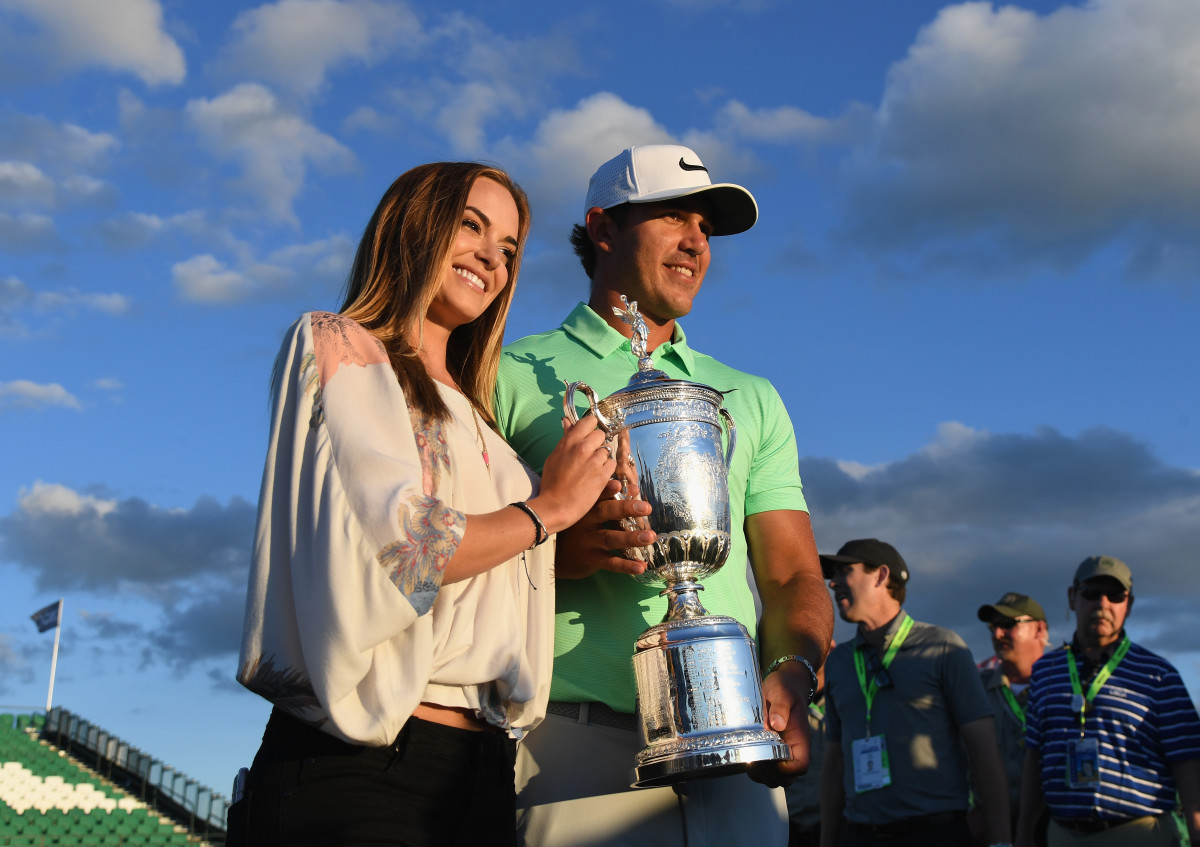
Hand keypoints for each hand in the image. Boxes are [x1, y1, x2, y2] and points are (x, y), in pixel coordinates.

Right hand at [531, 417, 616, 533]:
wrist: (556, 506)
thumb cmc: (551, 483)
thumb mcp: (553, 457)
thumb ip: (565, 438)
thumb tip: (567, 421)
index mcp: (569, 441)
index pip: (590, 421)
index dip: (591, 427)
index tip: (590, 434)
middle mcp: (583, 447)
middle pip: (600, 434)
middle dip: (597, 443)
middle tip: (590, 455)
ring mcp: (594, 461)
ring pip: (607, 450)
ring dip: (602, 458)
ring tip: (592, 469)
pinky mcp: (602, 475)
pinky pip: (612, 464)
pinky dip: (607, 470)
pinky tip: (597, 477)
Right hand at [554, 479, 655, 578]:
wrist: (555, 555)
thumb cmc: (577, 528)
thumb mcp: (588, 512)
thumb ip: (610, 500)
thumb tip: (635, 489)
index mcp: (587, 507)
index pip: (599, 494)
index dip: (609, 488)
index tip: (622, 484)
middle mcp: (586, 522)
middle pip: (605, 512)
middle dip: (626, 509)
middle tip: (646, 507)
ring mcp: (587, 541)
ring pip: (610, 538)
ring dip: (631, 538)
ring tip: (650, 536)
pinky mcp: (591, 559)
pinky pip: (610, 563)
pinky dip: (626, 566)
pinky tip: (641, 567)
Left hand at [748, 662, 812, 786]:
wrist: (784, 684)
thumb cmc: (785, 688)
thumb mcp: (782, 693)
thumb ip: (780, 707)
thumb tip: (777, 723)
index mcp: (800, 738)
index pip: (801, 766)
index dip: (785, 770)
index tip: (767, 759)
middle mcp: (794, 748)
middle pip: (788, 777)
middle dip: (770, 775)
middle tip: (753, 761)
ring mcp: (784, 751)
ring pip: (777, 777)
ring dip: (763, 775)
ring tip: (749, 762)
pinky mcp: (773, 750)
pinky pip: (768, 770)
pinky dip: (758, 771)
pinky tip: (748, 759)